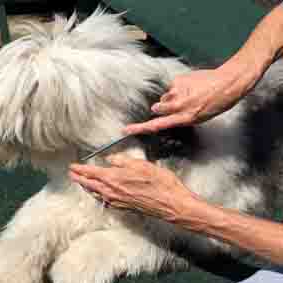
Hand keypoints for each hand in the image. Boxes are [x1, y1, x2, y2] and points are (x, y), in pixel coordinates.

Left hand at [69, 155, 197, 220]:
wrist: (171, 204)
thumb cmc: (159, 183)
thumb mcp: (141, 164)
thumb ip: (122, 161)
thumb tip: (110, 160)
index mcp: (114, 178)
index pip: (91, 172)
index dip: (80, 169)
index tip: (72, 167)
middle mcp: (112, 192)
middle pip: (89, 185)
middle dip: (78, 178)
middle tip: (72, 174)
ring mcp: (117, 201)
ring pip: (95, 194)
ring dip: (86, 187)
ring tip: (82, 182)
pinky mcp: (123, 207)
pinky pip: (105, 200)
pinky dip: (98, 195)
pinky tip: (99, 194)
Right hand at [125, 67, 253, 134]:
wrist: (228, 82)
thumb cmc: (217, 102)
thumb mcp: (200, 117)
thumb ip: (180, 117)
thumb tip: (164, 111)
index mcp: (186, 118)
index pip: (157, 124)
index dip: (140, 128)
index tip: (127, 129)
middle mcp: (179, 105)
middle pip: (157, 108)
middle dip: (162, 107)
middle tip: (179, 104)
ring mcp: (178, 91)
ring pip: (165, 97)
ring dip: (173, 96)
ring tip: (190, 94)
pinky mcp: (179, 80)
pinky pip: (172, 86)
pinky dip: (178, 87)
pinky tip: (191, 87)